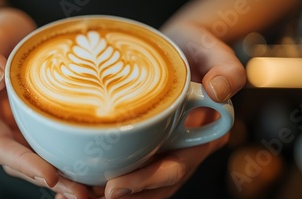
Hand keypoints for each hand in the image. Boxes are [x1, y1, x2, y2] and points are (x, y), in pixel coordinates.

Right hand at [0, 8, 91, 198]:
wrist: (12, 34)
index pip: (0, 147)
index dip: (23, 164)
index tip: (49, 174)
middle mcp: (2, 127)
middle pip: (22, 163)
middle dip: (48, 180)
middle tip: (78, 192)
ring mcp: (20, 128)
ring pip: (39, 159)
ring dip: (62, 177)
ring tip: (88, 190)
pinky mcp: (38, 125)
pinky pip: (51, 146)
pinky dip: (68, 159)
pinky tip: (90, 169)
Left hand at [67, 23, 244, 198]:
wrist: (182, 47)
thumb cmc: (197, 47)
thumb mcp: (213, 49)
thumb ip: (226, 68)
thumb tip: (217, 91)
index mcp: (202, 136)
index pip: (175, 168)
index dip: (147, 181)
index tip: (115, 186)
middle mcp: (180, 149)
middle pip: (153, 187)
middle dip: (123, 196)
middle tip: (85, 197)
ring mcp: (161, 147)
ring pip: (138, 182)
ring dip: (108, 193)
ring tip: (75, 195)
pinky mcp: (143, 141)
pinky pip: (126, 165)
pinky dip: (103, 177)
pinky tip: (78, 180)